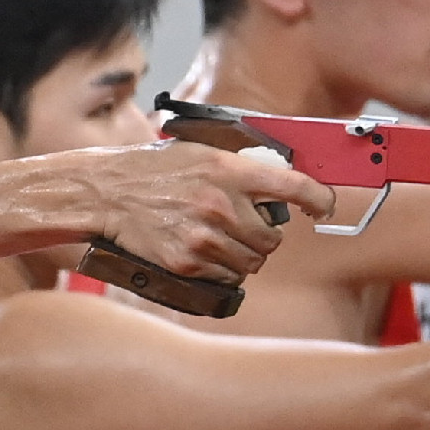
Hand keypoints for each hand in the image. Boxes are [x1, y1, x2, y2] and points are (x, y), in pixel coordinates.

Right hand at [87, 141, 330, 283]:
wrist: (106, 193)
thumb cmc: (153, 169)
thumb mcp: (201, 153)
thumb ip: (241, 168)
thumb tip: (282, 182)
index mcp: (229, 170)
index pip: (295, 187)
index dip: (320, 199)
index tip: (323, 207)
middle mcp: (221, 204)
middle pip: (273, 238)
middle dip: (265, 236)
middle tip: (247, 227)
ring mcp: (203, 237)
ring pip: (252, 262)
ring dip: (244, 255)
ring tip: (222, 240)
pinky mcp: (186, 261)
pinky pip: (226, 276)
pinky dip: (221, 269)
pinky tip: (204, 252)